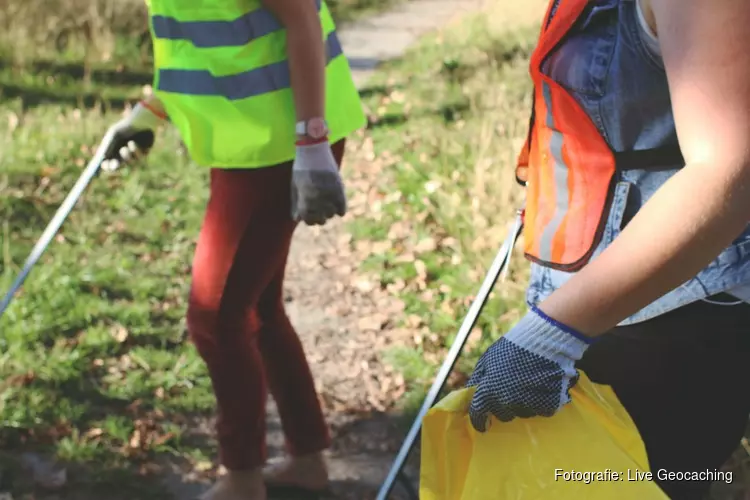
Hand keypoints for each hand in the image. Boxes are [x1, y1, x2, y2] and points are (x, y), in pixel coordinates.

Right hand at [99, 101, 164, 171]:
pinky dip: (134, 151)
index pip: (108, 162)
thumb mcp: (114, 134)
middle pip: (119, 166)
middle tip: (115, 165)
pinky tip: (133, 143)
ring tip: (126, 146)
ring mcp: (134, 155)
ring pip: (130, 163)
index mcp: (114, 149)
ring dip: (126, 156)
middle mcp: (123, 154)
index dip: (106, 165)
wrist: (141, 120)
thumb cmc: (126, 126)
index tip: (104, 165)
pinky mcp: (144, 154)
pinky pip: (138, 158)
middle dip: (116, 166)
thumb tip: (103, 157)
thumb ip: (109, 145)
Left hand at [290, 140, 346, 225]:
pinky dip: (339, 209)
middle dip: (318, 218)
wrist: (314, 148)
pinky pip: (342, 206)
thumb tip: (297, 219)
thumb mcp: (294, 185)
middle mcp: (317, 196)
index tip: (309, 216)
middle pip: (320, 219)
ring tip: (326, 206)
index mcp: (305, 196)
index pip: (308, 219)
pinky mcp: (339, 187)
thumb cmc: (301, 167)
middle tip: (318, 212)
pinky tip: (336, 206)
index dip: (308, 220)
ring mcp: (329, 192)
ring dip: (328, 212)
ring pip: (331, 214)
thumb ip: (296, 203)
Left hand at [466, 305, 592, 430]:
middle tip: (513, 388)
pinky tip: (544, 385)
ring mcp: (528, 405)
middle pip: (503, 415)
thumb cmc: (513, 348)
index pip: (478, 415)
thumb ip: (478, 380)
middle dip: (505, 405)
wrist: (544, 340)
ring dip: (525, 402)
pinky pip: (542, 410)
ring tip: (530, 382)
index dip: (479, 421)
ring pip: (523, 412)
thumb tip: (471, 397)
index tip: (483, 425)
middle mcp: (506, 402)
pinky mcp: (548, 405)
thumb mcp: (487, 360)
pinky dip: (543, 401)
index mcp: (488, 392)